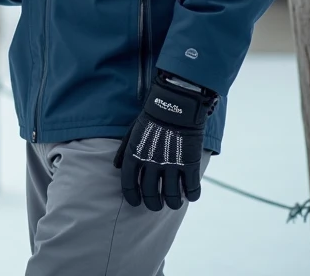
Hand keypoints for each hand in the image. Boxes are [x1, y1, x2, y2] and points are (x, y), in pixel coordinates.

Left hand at [114, 73, 215, 210]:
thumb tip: (117, 168)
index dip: (132, 197)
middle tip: (156, 205)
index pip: (129, 185)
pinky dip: (191, 196)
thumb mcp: (132, 132)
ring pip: (171, 196)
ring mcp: (171, 165)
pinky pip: (191, 189)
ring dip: (172, 203)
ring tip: (174, 202)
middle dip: (153, 204)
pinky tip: (190, 195)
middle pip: (150, 195)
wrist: (175, 104)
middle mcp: (151, 164)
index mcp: (134, 155)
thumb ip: (124, 152)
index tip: (136, 203)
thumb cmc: (152, 117)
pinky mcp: (190, 164)